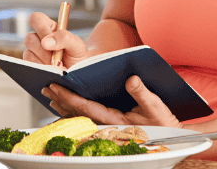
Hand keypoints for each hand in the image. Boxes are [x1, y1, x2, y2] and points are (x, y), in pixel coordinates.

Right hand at [22, 12, 88, 68]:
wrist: (78, 73)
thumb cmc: (78, 57)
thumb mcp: (77, 45)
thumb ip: (64, 38)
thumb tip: (46, 42)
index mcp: (50, 28)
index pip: (36, 19)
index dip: (40, 27)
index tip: (50, 39)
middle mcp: (39, 39)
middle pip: (29, 38)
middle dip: (44, 50)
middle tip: (57, 57)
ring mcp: (34, 52)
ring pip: (28, 53)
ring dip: (44, 61)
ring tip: (57, 65)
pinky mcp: (32, 65)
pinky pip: (29, 65)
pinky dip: (41, 69)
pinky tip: (51, 70)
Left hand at [40, 75, 183, 128]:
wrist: (170, 137)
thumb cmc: (163, 122)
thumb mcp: (156, 105)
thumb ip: (142, 93)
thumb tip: (131, 79)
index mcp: (114, 119)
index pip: (86, 107)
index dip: (70, 97)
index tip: (56, 86)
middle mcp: (107, 124)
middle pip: (78, 112)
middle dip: (61, 100)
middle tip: (46, 88)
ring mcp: (107, 126)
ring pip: (79, 117)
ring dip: (64, 106)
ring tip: (50, 95)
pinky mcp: (109, 125)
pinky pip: (86, 118)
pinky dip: (74, 111)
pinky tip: (65, 106)